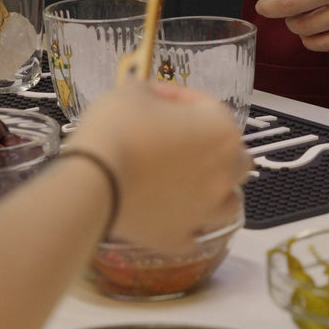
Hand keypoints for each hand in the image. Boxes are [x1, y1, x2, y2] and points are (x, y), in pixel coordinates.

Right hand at [67, 80, 248, 252]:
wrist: (93, 178)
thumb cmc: (117, 128)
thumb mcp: (133, 91)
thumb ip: (153, 92)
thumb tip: (155, 98)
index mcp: (220, 131)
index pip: (210, 107)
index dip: (183, 99)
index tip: (160, 99)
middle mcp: (223, 172)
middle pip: (236, 159)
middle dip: (217, 150)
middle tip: (185, 143)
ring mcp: (204, 209)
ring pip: (228, 202)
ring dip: (215, 192)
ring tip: (190, 185)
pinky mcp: (178, 237)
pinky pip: (192, 236)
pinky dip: (185, 227)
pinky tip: (171, 217)